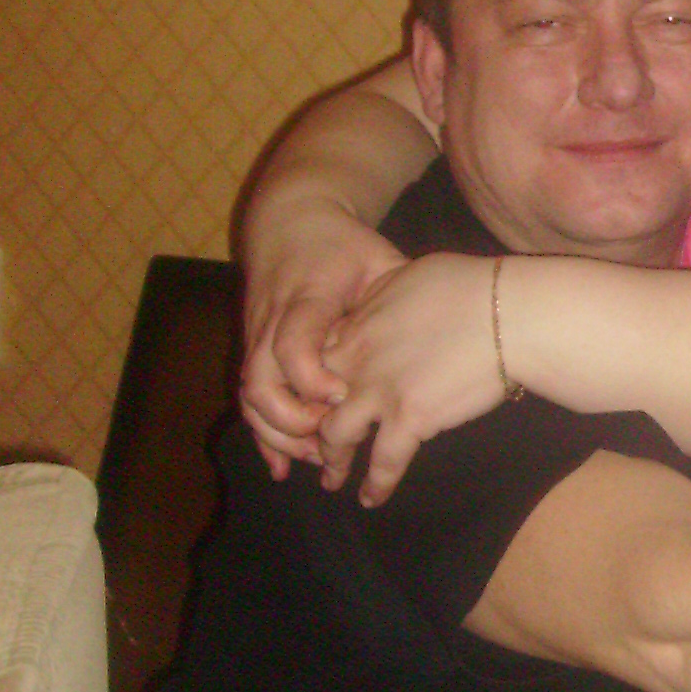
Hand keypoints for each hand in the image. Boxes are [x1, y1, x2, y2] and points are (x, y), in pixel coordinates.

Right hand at [239, 207, 405, 479]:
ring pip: (251, 398)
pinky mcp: (252, 351)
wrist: (288, 224)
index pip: (293, 343)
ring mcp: (256, 338)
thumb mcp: (375, 257)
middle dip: (294, 421)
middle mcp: (271, 321)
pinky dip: (263, 436)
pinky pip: (248, 400)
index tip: (343, 398)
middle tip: (333, 444)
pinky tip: (283, 468)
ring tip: (318, 459)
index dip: (312, 377)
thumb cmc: (341, 244)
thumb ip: (398, 291)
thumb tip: (442, 323)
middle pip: (261, 382)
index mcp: (306, 297)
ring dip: (281, 435)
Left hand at [315, 253, 504, 500]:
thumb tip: (382, 307)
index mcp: (356, 325)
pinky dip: (376, 484)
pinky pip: (384, 463)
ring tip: (331, 477)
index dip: (311, 381)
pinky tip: (372, 498)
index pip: (312, 359)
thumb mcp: (409, 275)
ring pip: (336, 436)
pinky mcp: (408, 420)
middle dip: (307, 423)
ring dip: (332, 460)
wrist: (506, 313)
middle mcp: (356, 361)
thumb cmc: (471, 287)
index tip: (317, 396)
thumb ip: (382, 298)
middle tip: (309, 442)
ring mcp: (379, 392)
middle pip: (313, 400)